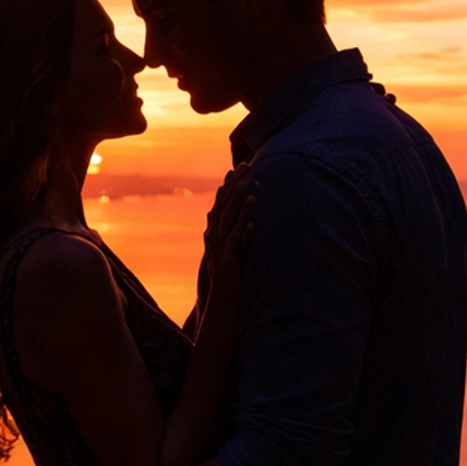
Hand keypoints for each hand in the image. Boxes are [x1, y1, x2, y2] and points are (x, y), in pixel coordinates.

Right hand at [202, 162, 253, 313]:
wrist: (223, 300)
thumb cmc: (232, 277)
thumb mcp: (237, 252)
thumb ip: (241, 237)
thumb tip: (251, 224)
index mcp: (214, 232)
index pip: (221, 203)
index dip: (229, 185)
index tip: (238, 169)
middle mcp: (214, 235)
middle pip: (224, 203)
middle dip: (236, 183)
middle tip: (247, 165)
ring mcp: (219, 245)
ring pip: (229, 214)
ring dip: (240, 196)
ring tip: (251, 180)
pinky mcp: (228, 255)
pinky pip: (237, 233)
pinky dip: (244, 219)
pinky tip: (253, 206)